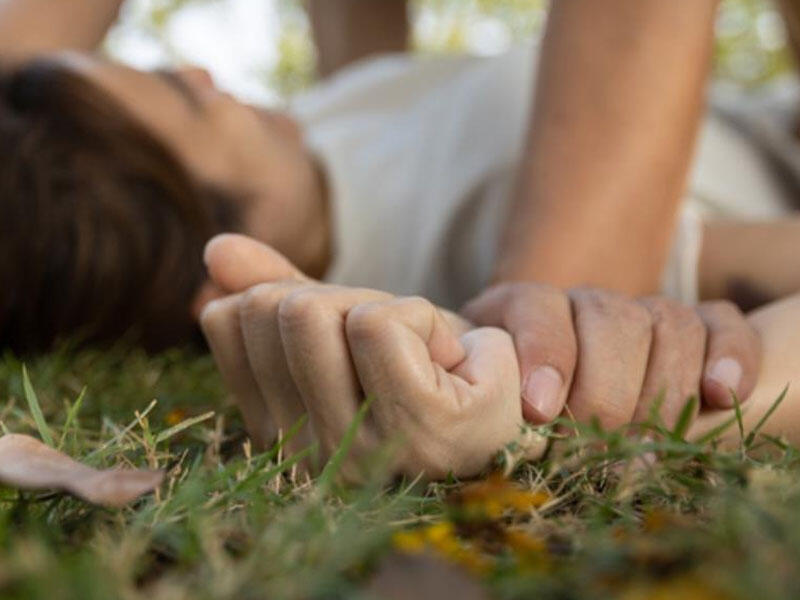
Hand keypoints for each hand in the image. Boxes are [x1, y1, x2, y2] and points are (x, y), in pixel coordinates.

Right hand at [199, 235, 545, 479]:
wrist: (509, 386)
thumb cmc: (422, 357)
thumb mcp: (340, 316)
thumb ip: (273, 287)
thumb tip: (213, 250)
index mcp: (272, 432)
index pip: (230, 318)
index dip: (295, 298)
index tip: (348, 339)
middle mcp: (303, 458)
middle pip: (278, 309)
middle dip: (345, 299)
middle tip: (395, 346)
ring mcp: (358, 455)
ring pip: (320, 312)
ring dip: (384, 309)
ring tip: (421, 355)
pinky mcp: (419, 433)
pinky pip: (382, 323)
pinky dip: (420, 318)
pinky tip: (450, 362)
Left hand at [463, 283, 761, 429]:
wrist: (561, 389)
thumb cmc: (512, 401)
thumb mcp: (484, 396)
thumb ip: (479, 400)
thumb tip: (474, 426)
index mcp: (525, 308)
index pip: (536, 309)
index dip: (543, 353)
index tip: (539, 409)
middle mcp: (586, 303)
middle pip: (611, 321)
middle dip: (605, 389)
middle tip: (595, 442)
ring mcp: (642, 311)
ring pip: (667, 323)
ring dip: (663, 388)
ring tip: (646, 445)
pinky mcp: (696, 327)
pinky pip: (722, 324)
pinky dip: (729, 356)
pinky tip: (721, 396)